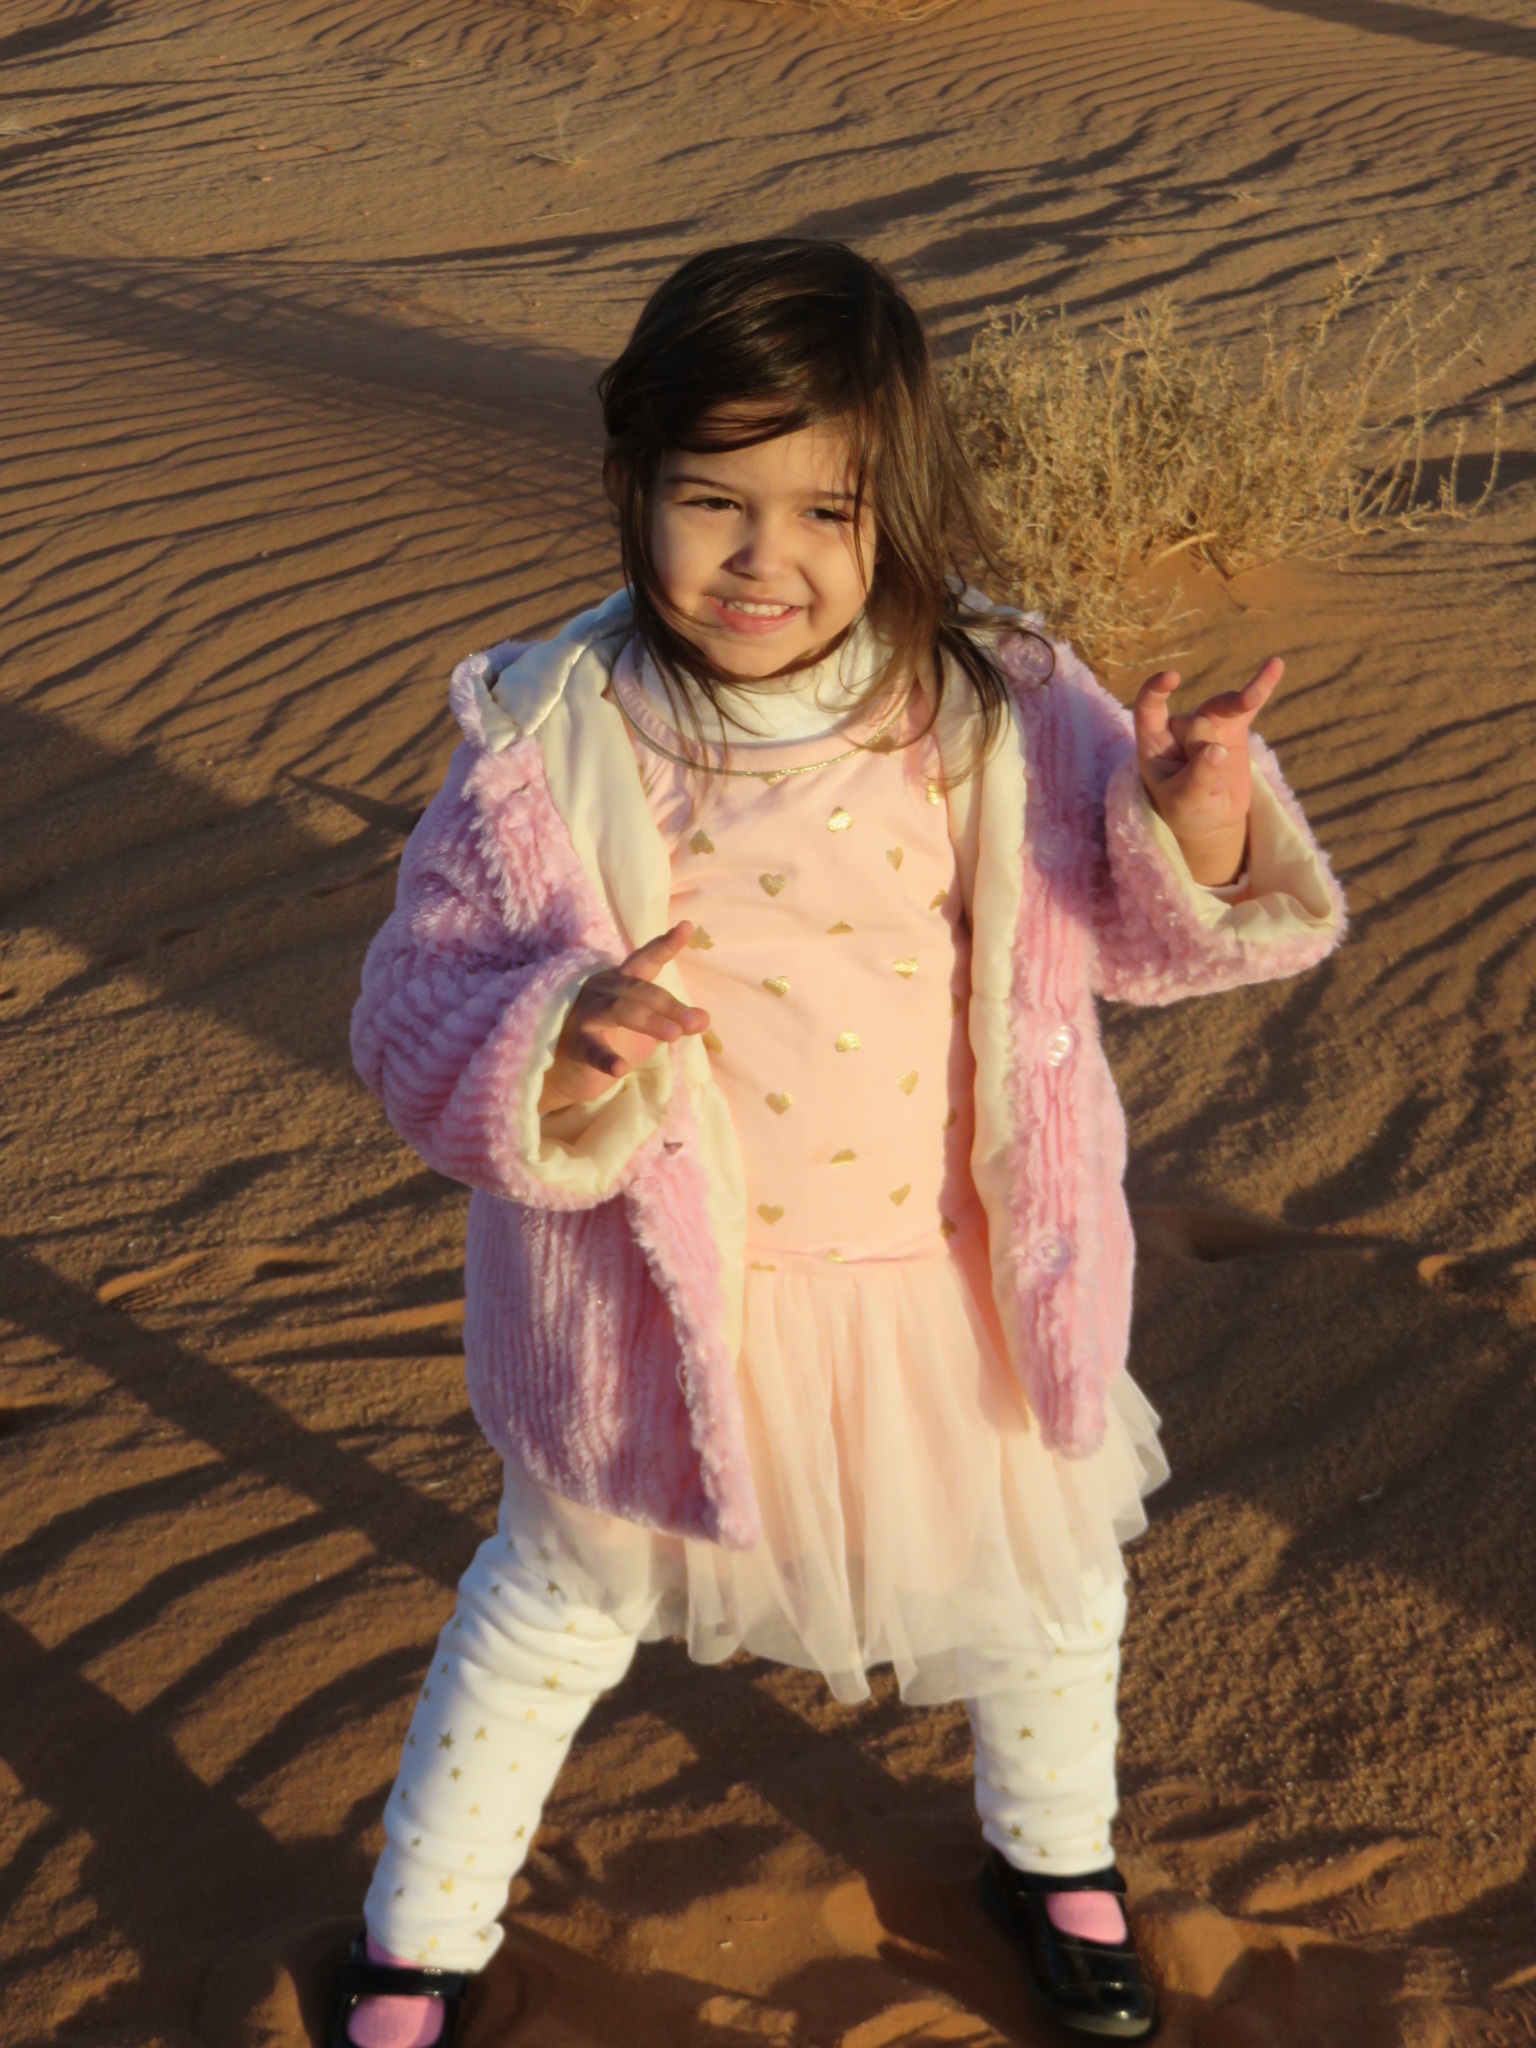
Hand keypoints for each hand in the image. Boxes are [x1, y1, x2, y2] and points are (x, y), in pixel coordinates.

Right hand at [538, 922, 709, 1113]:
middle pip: (639, 990)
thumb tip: (703, 1019)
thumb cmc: (609, 1036)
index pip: (645, 960)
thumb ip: (672, 1019)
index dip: (665, 945)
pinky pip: (592, 1049)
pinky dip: (606, 1058)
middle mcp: (602, 989)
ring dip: (649, 1021)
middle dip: (670, 1005)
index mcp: (620, 981)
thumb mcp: (644, 1024)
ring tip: (674, 1035)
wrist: (566, 1068)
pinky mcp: (576, 1044)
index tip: (686, 927)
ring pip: (618, 1010)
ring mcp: (585, 1015)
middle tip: (698, 1022)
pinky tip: (620, 1069)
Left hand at [1132, 656, 1282, 885]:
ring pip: (1222, 707)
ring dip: (1237, 705)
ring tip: (1250, 700)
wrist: (1212, 818)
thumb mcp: (1184, 803)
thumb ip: (1196, 778)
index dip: (1155, 690)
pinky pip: (1248, 704)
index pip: (1148, 709)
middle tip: (1209, 784)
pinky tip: (1275, 665)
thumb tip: (1216, 750)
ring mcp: (1208, 724)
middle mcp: (1179, 728)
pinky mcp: (1234, 728)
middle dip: (1203, 749)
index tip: (1172, 678)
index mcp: (1154, 743)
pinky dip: (1262, 686)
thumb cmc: (1187, 810)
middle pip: (1195, 722)